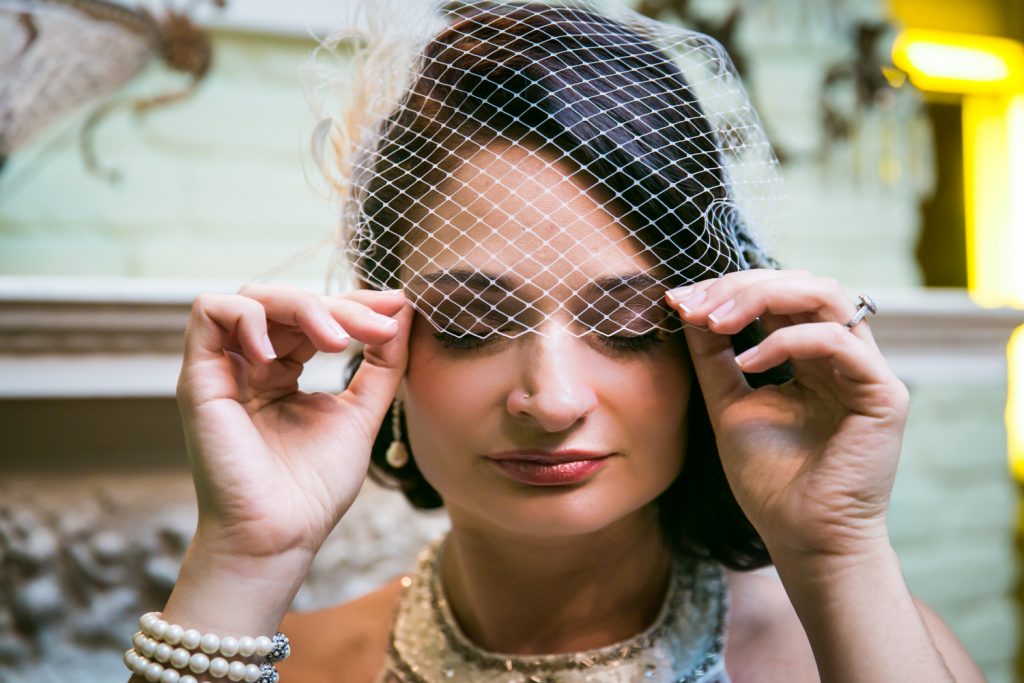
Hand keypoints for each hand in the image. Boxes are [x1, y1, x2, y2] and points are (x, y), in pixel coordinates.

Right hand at [175, 283, 411, 559]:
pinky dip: (249, 318)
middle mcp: (251, 365)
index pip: (315, 316)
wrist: (280, 536)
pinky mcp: (199, 378)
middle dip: (338, 306)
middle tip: (377, 328)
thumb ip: (382, 364)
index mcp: (282, 372)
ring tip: (334, 343)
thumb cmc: (314, 488)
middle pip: (289, 301)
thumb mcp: (361, 414)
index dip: (354, 304)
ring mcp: (224, 369)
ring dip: (301, 306)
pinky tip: (278, 355)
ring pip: (253, 297)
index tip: (397, 307)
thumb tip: (401, 310)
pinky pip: (209, 312)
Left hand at [665, 270, 908, 560]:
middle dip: (739, 286)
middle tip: (692, 304)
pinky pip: (837, 341)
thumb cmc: (768, 479)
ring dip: (761, 297)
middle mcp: (843, 355)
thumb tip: (686, 305)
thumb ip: (713, 355)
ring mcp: (867, 371)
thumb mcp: (729, 402)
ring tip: (713, 319)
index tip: (677, 299)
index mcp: (811, 355)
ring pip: (826, 295)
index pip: (777, 296)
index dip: (727, 288)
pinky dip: (786, 341)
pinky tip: (747, 360)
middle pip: (801, 284)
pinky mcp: (884, 394)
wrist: (800, 538)